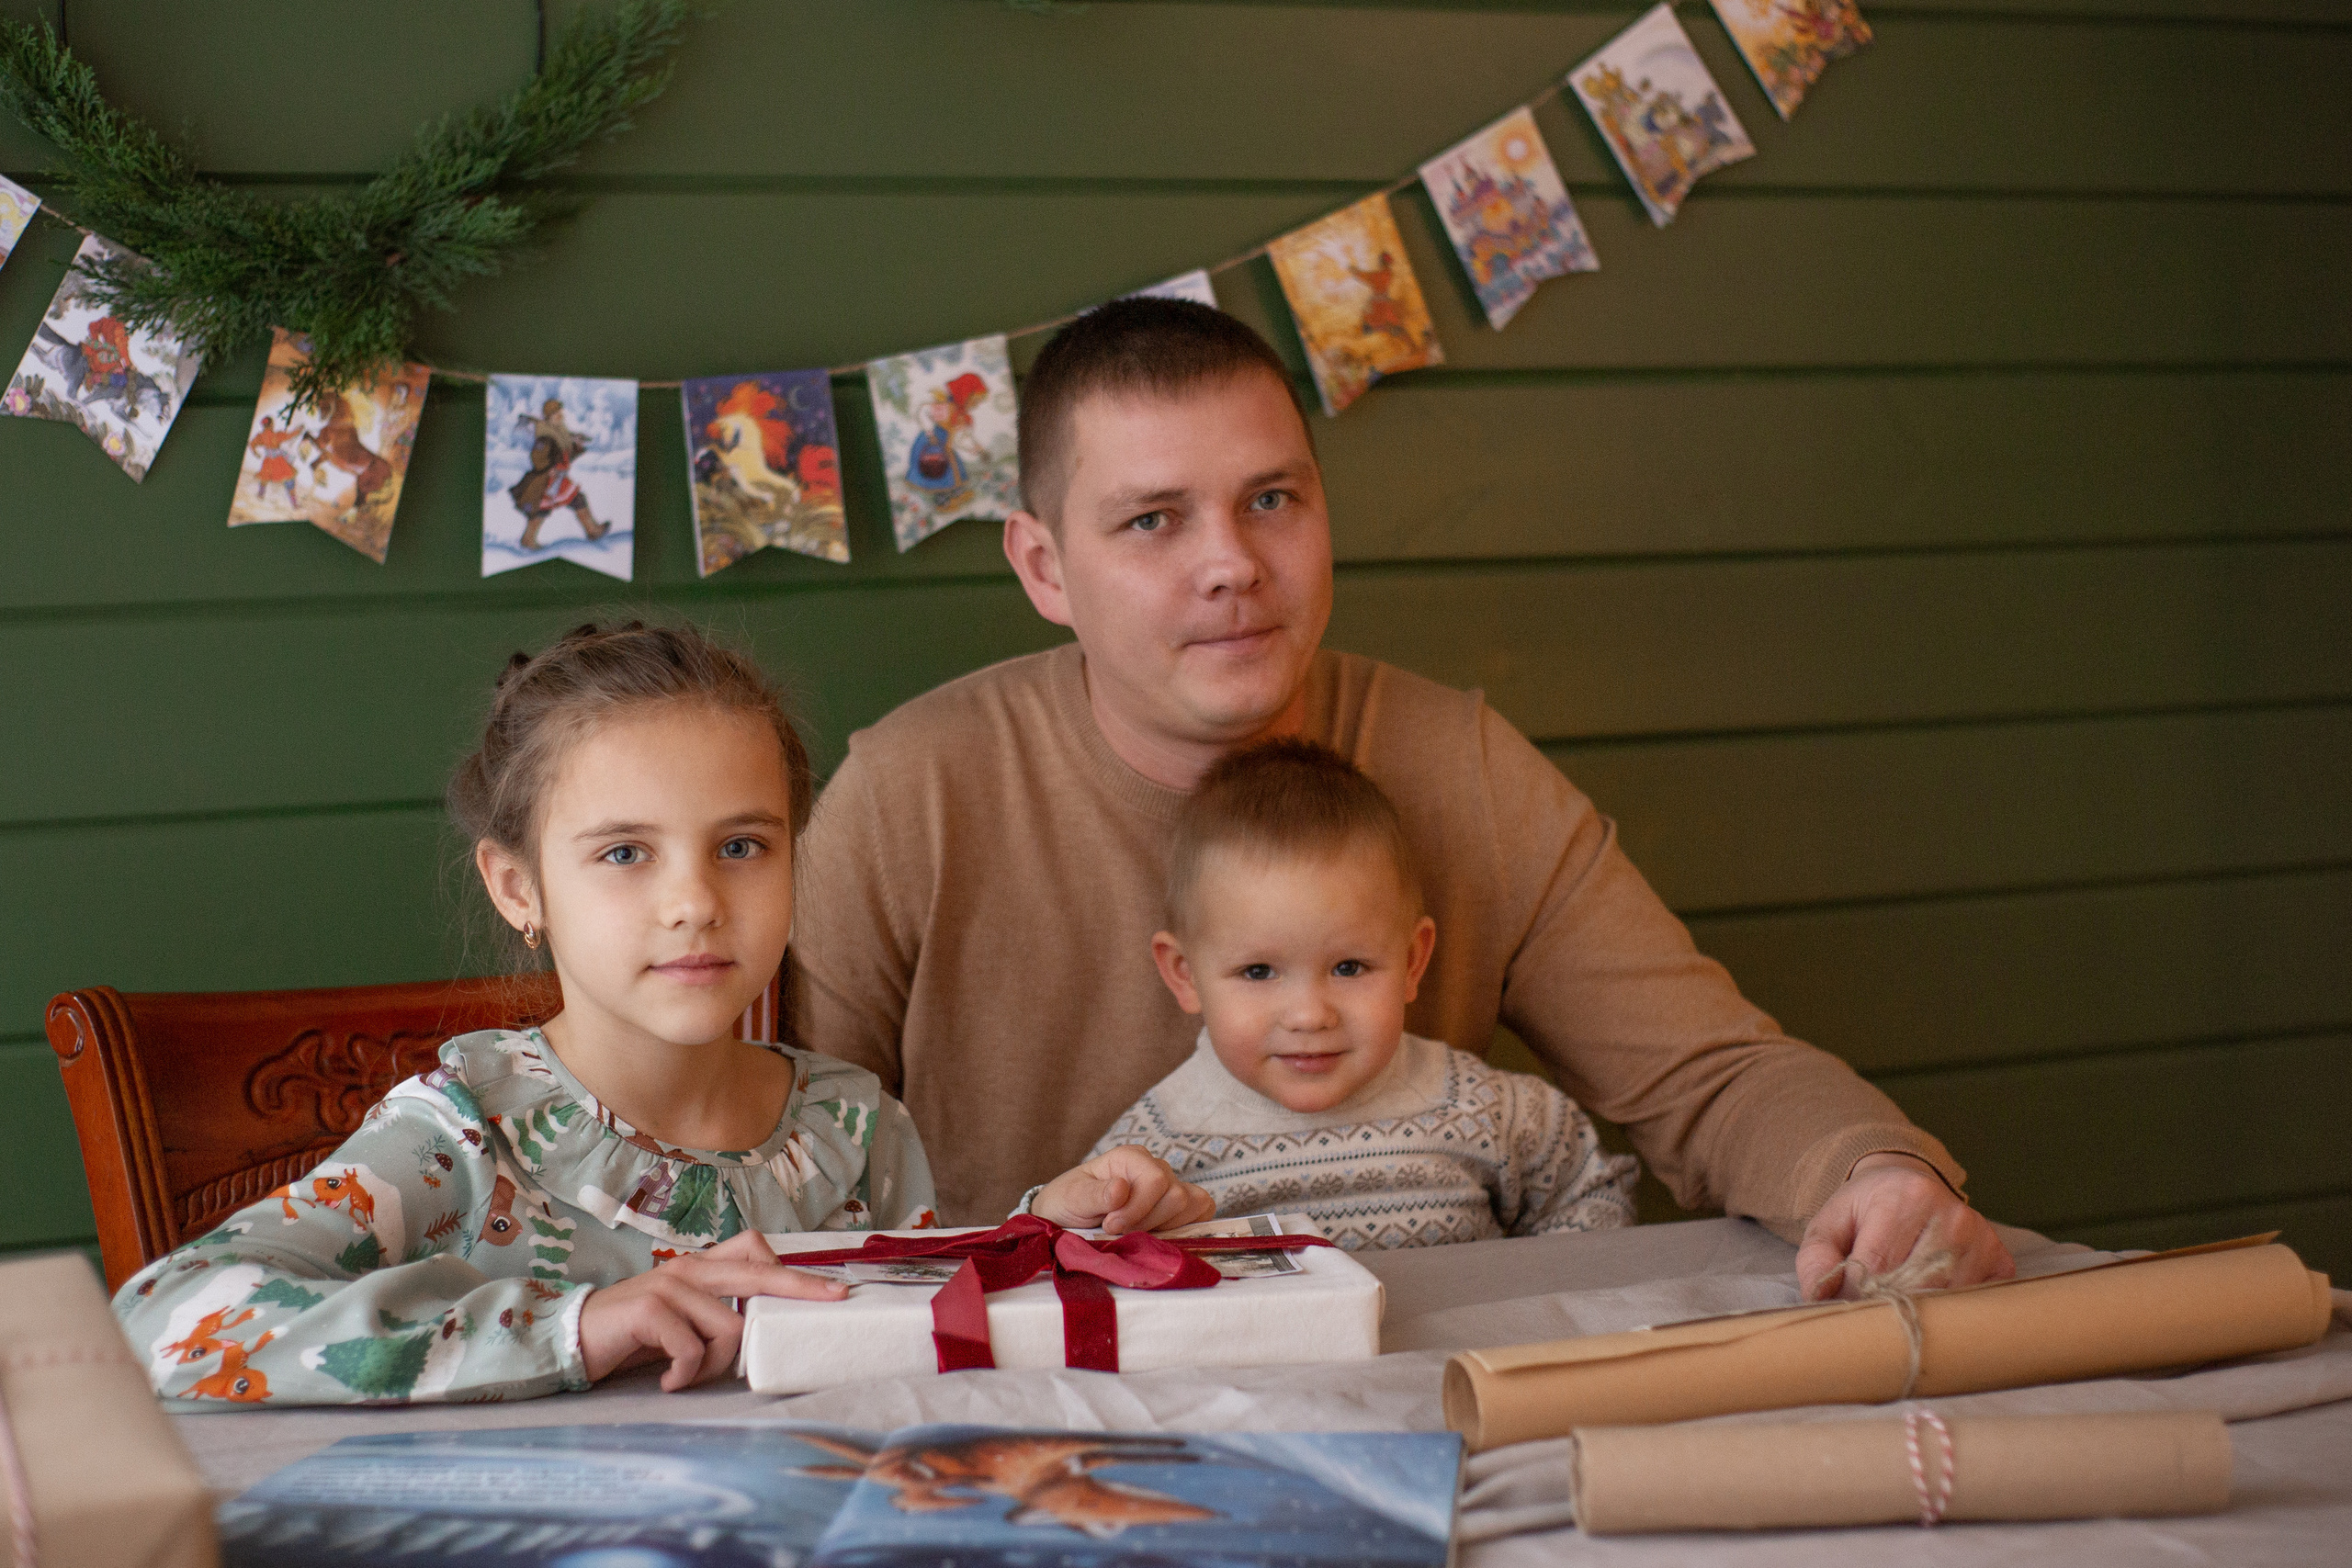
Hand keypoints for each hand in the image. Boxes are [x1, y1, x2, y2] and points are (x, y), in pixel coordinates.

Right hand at [578, 1229, 847, 1390]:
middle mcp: (689, 1268)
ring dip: (715, 1364)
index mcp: (700, 1265)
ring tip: (686, 1376)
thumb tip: (764, 1325)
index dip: (790, 1267)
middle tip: (834, 1299)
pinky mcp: (651, 1309)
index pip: (754, 1249)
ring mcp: (671, 1285)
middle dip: (801, 1287)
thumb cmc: (634, 1334)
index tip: (829, 1287)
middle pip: (759, 1272)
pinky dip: (686, 1374)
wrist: (574, 1338)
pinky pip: (693, 1349)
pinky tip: (669, 1381)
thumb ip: (716, 1310)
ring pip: (730, 1326)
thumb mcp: (681, 1315)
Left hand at [1031, 1146, 1215, 1235]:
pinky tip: (1157, 1233)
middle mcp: (1155, 1167)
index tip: (1110, 1225)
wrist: (1067, 1216)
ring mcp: (1169, 1185)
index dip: (1137, 1209)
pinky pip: (1202, 1209)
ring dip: (1163, 1226)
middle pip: (1177, 1196)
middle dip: (1148, 1221)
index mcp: (1131, 1157)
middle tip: (1118, 1230)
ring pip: (1192, 1204)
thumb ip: (1095, 1195)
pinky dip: (1186, 1225)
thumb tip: (1122, 1188)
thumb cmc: (1068, 1202)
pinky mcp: (1177, 1205)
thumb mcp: (1071, 1198)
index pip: (1156, 1181)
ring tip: (1135, 1231)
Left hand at [1794, 1152, 2015, 1301]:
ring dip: (1919, 1313)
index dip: (1857, 1299)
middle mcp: (1952, 1215)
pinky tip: (1934, 1300)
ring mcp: (1983, 1238)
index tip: (1846, 1310)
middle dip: (1886, 1309)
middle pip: (1915, 1289)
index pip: (1879, 1270)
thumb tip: (1819, 1298)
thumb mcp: (1829, 1223)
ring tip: (1899, 1305)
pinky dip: (1952, 1312)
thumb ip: (1815, 1258)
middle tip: (1870, 1318)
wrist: (1907, 1183)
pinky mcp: (2001, 1259)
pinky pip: (1977, 1302)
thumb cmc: (1865, 1209)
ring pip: (1946, 1302)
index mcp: (1905, 1198)